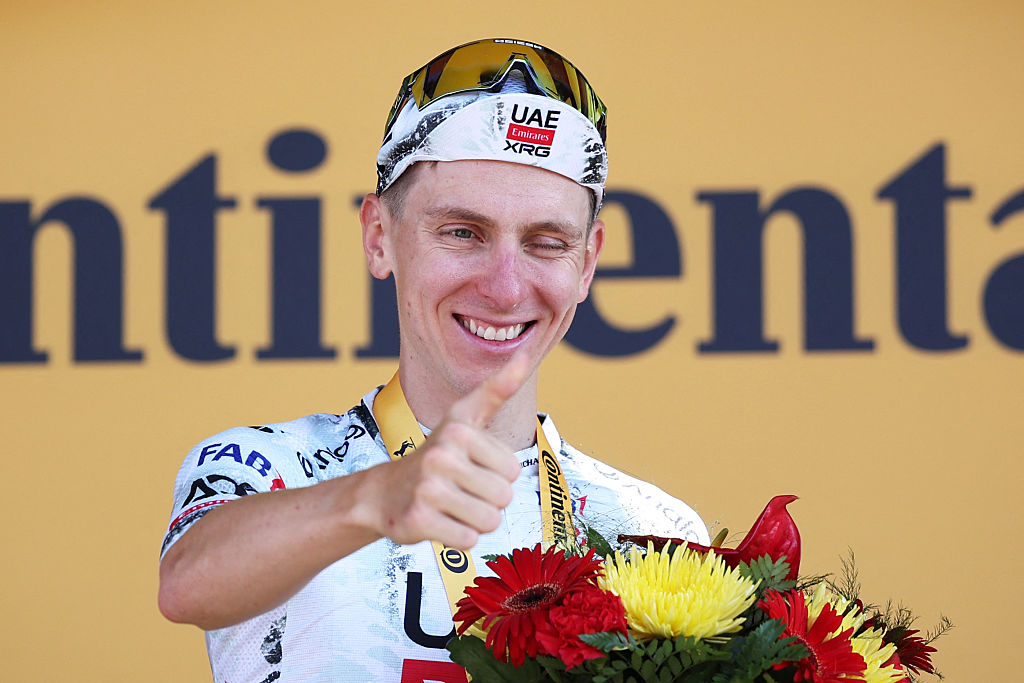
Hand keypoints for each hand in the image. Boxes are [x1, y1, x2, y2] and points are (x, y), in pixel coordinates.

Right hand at [370, 353, 530, 549]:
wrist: (383, 492)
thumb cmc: (437, 454)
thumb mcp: (465, 416)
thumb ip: (498, 388)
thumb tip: (525, 355)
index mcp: (459, 430)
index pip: (513, 471)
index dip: (497, 475)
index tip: (471, 467)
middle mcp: (441, 456)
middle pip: (503, 497)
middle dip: (488, 500)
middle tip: (461, 491)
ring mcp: (427, 489)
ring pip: (489, 521)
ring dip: (476, 520)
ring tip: (453, 506)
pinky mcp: (417, 521)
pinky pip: (467, 540)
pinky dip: (459, 537)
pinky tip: (440, 521)